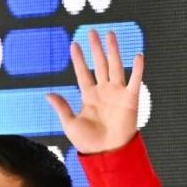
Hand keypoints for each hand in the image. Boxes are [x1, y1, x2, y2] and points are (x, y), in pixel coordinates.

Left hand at [45, 30, 142, 153]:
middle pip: (99, 64)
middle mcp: (103, 92)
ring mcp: (117, 94)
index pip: (83, 73)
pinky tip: (138, 55)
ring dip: (113, 51)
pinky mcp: (130, 100)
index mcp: (89, 97)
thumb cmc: (89, 143)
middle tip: (92, 32)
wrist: (108, 154)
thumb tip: (48, 94)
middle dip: (96, 48)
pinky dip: (138, 69)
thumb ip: (62, 107)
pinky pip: (135, 81)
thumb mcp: (70, 124)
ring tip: (110, 35)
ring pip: (115, 67)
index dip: (78, 59)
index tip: (73, 45)